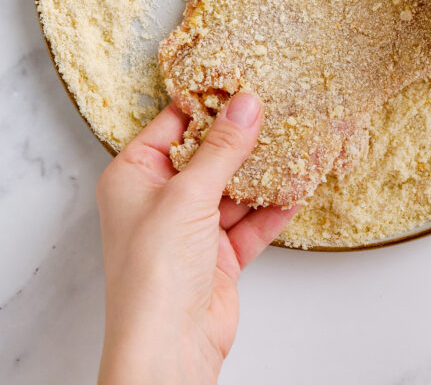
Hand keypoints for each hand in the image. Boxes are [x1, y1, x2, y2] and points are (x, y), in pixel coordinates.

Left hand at [97, 94, 296, 384]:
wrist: (168, 350)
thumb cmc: (153, 275)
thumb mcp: (188, 196)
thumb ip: (223, 148)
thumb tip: (246, 104)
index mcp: (133, 177)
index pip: (173, 124)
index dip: (208, 103)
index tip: (242, 80)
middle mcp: (159, 199)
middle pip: (207, 154)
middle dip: (241, 137)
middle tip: (276, 106)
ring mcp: (189, 229)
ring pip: (232, 188)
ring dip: (263, 172)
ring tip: (296, 141)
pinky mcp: (217, 256)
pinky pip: (249, 223)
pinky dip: (272, 209)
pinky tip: (296, 189)